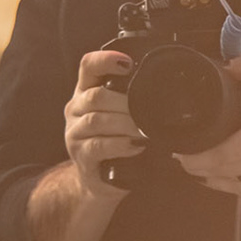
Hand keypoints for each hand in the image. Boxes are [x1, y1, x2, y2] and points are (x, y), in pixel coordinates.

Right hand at [64, 50, 143, 196]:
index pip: (88, 66)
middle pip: (96, 96)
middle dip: (126, 103)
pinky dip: (119, 145)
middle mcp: (75, 109)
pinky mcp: (80, 156)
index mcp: (85, 91)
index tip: (128, 64)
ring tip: (145, 131)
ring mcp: (74, 133)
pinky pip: (97, 146)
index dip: (105, 60)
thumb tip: (166, 87)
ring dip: (125, 124)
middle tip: (150, 111)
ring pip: (96, 121)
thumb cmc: (115, 141)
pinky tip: (135, 146)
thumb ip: (131, 97)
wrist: (99, 180)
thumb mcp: (120, 114)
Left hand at [174, 53, 240, 200]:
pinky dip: (228, 183)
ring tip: (197, 163)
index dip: (197, 158)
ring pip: (231, 183)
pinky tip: (218, 176)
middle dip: (197, 166)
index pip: (222, 154)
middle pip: (222, 170)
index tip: (180, 152)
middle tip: (182, 157)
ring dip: (211, 175)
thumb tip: (227, 64)